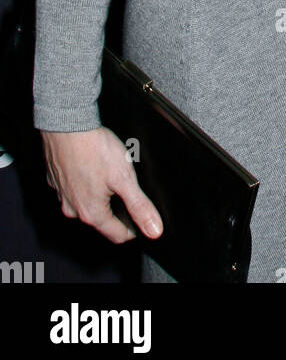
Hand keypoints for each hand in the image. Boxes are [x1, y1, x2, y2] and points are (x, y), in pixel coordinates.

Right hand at [42, 127, 162, 243]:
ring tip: (110, 177)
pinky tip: (92, 168)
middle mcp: (73, 209)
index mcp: (92, 213)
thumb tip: (154, 230)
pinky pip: (73, 188)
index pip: (117, 235)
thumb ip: (140, 206)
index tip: (142, 221)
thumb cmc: (94, 148)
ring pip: (85, 204)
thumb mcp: (125, 178)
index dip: (134, 229)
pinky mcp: (56, 180)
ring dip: (99, 196)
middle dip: (116, 210)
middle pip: (101, 220)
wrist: (67, 124)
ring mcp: (62, 195)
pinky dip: (84, 182)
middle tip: (128, 191)